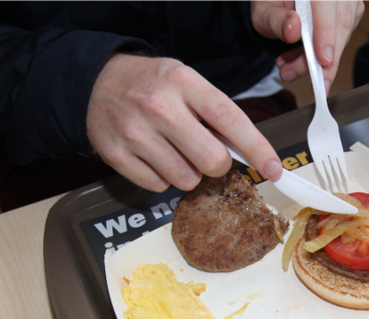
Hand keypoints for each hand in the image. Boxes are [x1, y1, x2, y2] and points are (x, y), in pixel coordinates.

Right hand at [86, 54, 282, 191]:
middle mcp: (158, 107)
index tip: (273, 168)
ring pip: (186, 180)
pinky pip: (159, 187)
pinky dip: (163, 178)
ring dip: (189, 172)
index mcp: (183, 83)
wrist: (96, 82)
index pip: (230, 120)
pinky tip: (154, 156)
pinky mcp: (117, 155)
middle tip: (207, 153)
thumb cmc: (151, 85)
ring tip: (174, 151)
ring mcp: (135, 133)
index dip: (257, 148)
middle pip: (211, 160)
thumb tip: (248, 151)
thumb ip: (216, 113)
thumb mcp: (186, 83)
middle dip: (217, 164)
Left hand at [251, 0, 364, 94]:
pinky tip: (301, 58)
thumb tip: (293, 29)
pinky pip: (342, 41)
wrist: (281, 3)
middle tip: (303, 77)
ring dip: (318, 61)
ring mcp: (347, 1)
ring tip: (290, 69)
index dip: (326, 32)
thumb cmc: (273, 2)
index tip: (323, 60)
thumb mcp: (263, 10)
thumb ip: (275, 19)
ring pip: (343, 36)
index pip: (326, 3)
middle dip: (322, 59)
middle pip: (340, 23)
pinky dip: (322, 57)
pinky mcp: (351, 14)